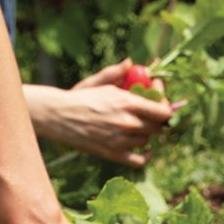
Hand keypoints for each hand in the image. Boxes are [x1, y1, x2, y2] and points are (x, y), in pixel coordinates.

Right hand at [31, 65, 177, 165]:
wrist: (58, 116)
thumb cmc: (78, 97)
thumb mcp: (98, 81)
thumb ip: (116, 72)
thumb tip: (129, 63)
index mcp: (128, 103)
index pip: (164, 111)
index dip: (165, 103)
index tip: (157, 97)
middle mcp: (128, 123)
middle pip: (158, 126)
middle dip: (157, 117)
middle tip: (149, 110)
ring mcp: (121, 141)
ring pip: (147, 140)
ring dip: (146, 132)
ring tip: (137, 123)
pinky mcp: (113, 154)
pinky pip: (139, 160)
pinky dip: (146, 155)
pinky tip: (146, 149)